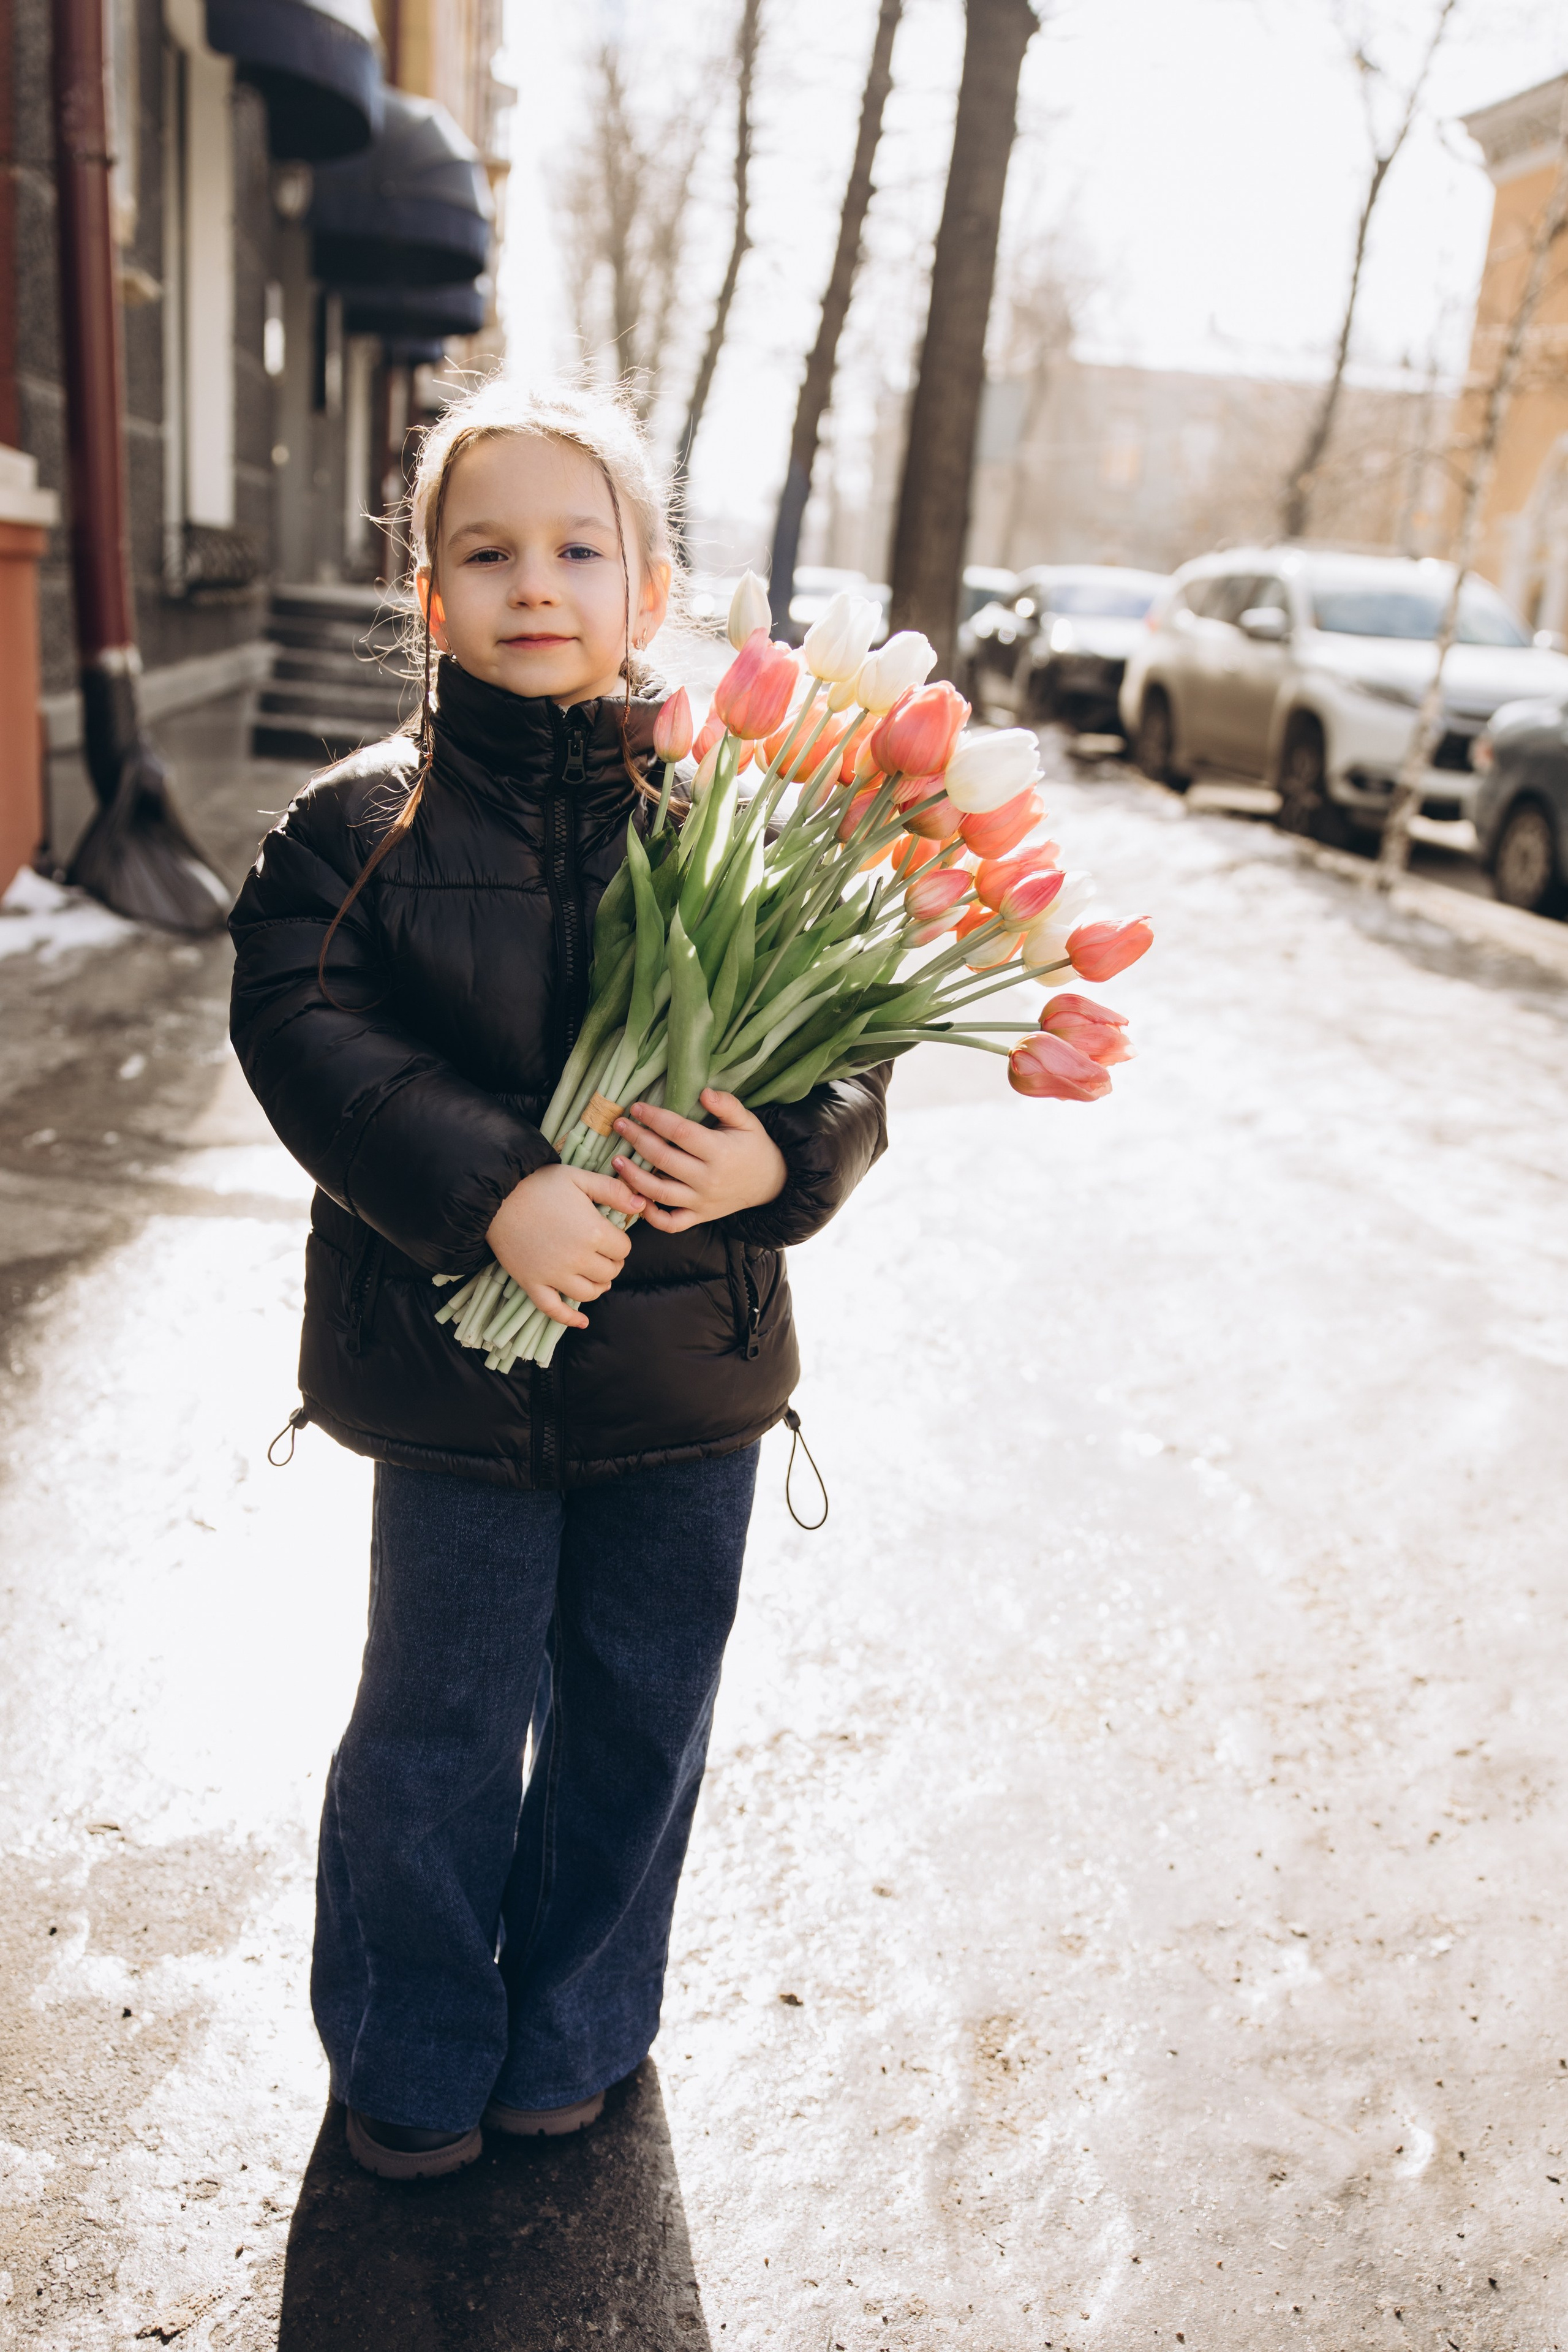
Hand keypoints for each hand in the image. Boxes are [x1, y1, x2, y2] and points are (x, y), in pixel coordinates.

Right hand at [486, 1162, 646, 1329]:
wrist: (495, 1196)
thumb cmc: (538, 1184)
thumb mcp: (579, 1178)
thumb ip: (613, 1191)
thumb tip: (641, 1205)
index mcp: (593, 1232)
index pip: (623, 1250)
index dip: (620, 1243)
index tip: (611, 1234)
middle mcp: (577, 1259)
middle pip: (609, 1273)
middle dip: (611, 1263)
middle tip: (603, 1252)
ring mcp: (553, 1275)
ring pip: (588, 1293)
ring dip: (597, 1286)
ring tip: (595, 1276)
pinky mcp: (532, 1283)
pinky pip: (554, 1310)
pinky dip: (570, 1319)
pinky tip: (582, 1321)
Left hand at [612, 1089, 786, 1234]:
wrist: (771, 1184)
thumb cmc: (754, 1148)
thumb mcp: (748, 1122)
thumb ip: (728, 1105)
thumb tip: (704, 1092)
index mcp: (720, 1152)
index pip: (680, 1132)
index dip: (655, 1119)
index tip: (637, 1108)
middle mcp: (708, 1179)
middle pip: (664, 1159)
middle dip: (637, 1140)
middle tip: (620, 1125)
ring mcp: (701, 1202)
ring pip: (659, 1193)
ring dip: (633, 1177)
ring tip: (617, 1160)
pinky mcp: (698, 1217)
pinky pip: (670, 1223)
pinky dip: (650, 1216)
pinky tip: (635, 1198)